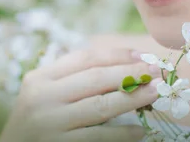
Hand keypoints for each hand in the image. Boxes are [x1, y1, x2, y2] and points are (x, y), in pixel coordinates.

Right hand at [0, 47, 160, 141]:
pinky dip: (122, 134)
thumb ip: (69, 79)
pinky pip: (98, 137)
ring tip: (154, 93)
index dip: (116, 55)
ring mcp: (51, 123)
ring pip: (100, 106)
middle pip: (95, 78)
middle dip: (130, 73)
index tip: (141, 56)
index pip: (84, 58)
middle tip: (156, 71)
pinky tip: (140, 130)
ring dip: (132, 98)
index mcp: (40, 78)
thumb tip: (120, 66)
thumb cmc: (33, 121)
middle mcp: (43, 97)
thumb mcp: (41, 93)